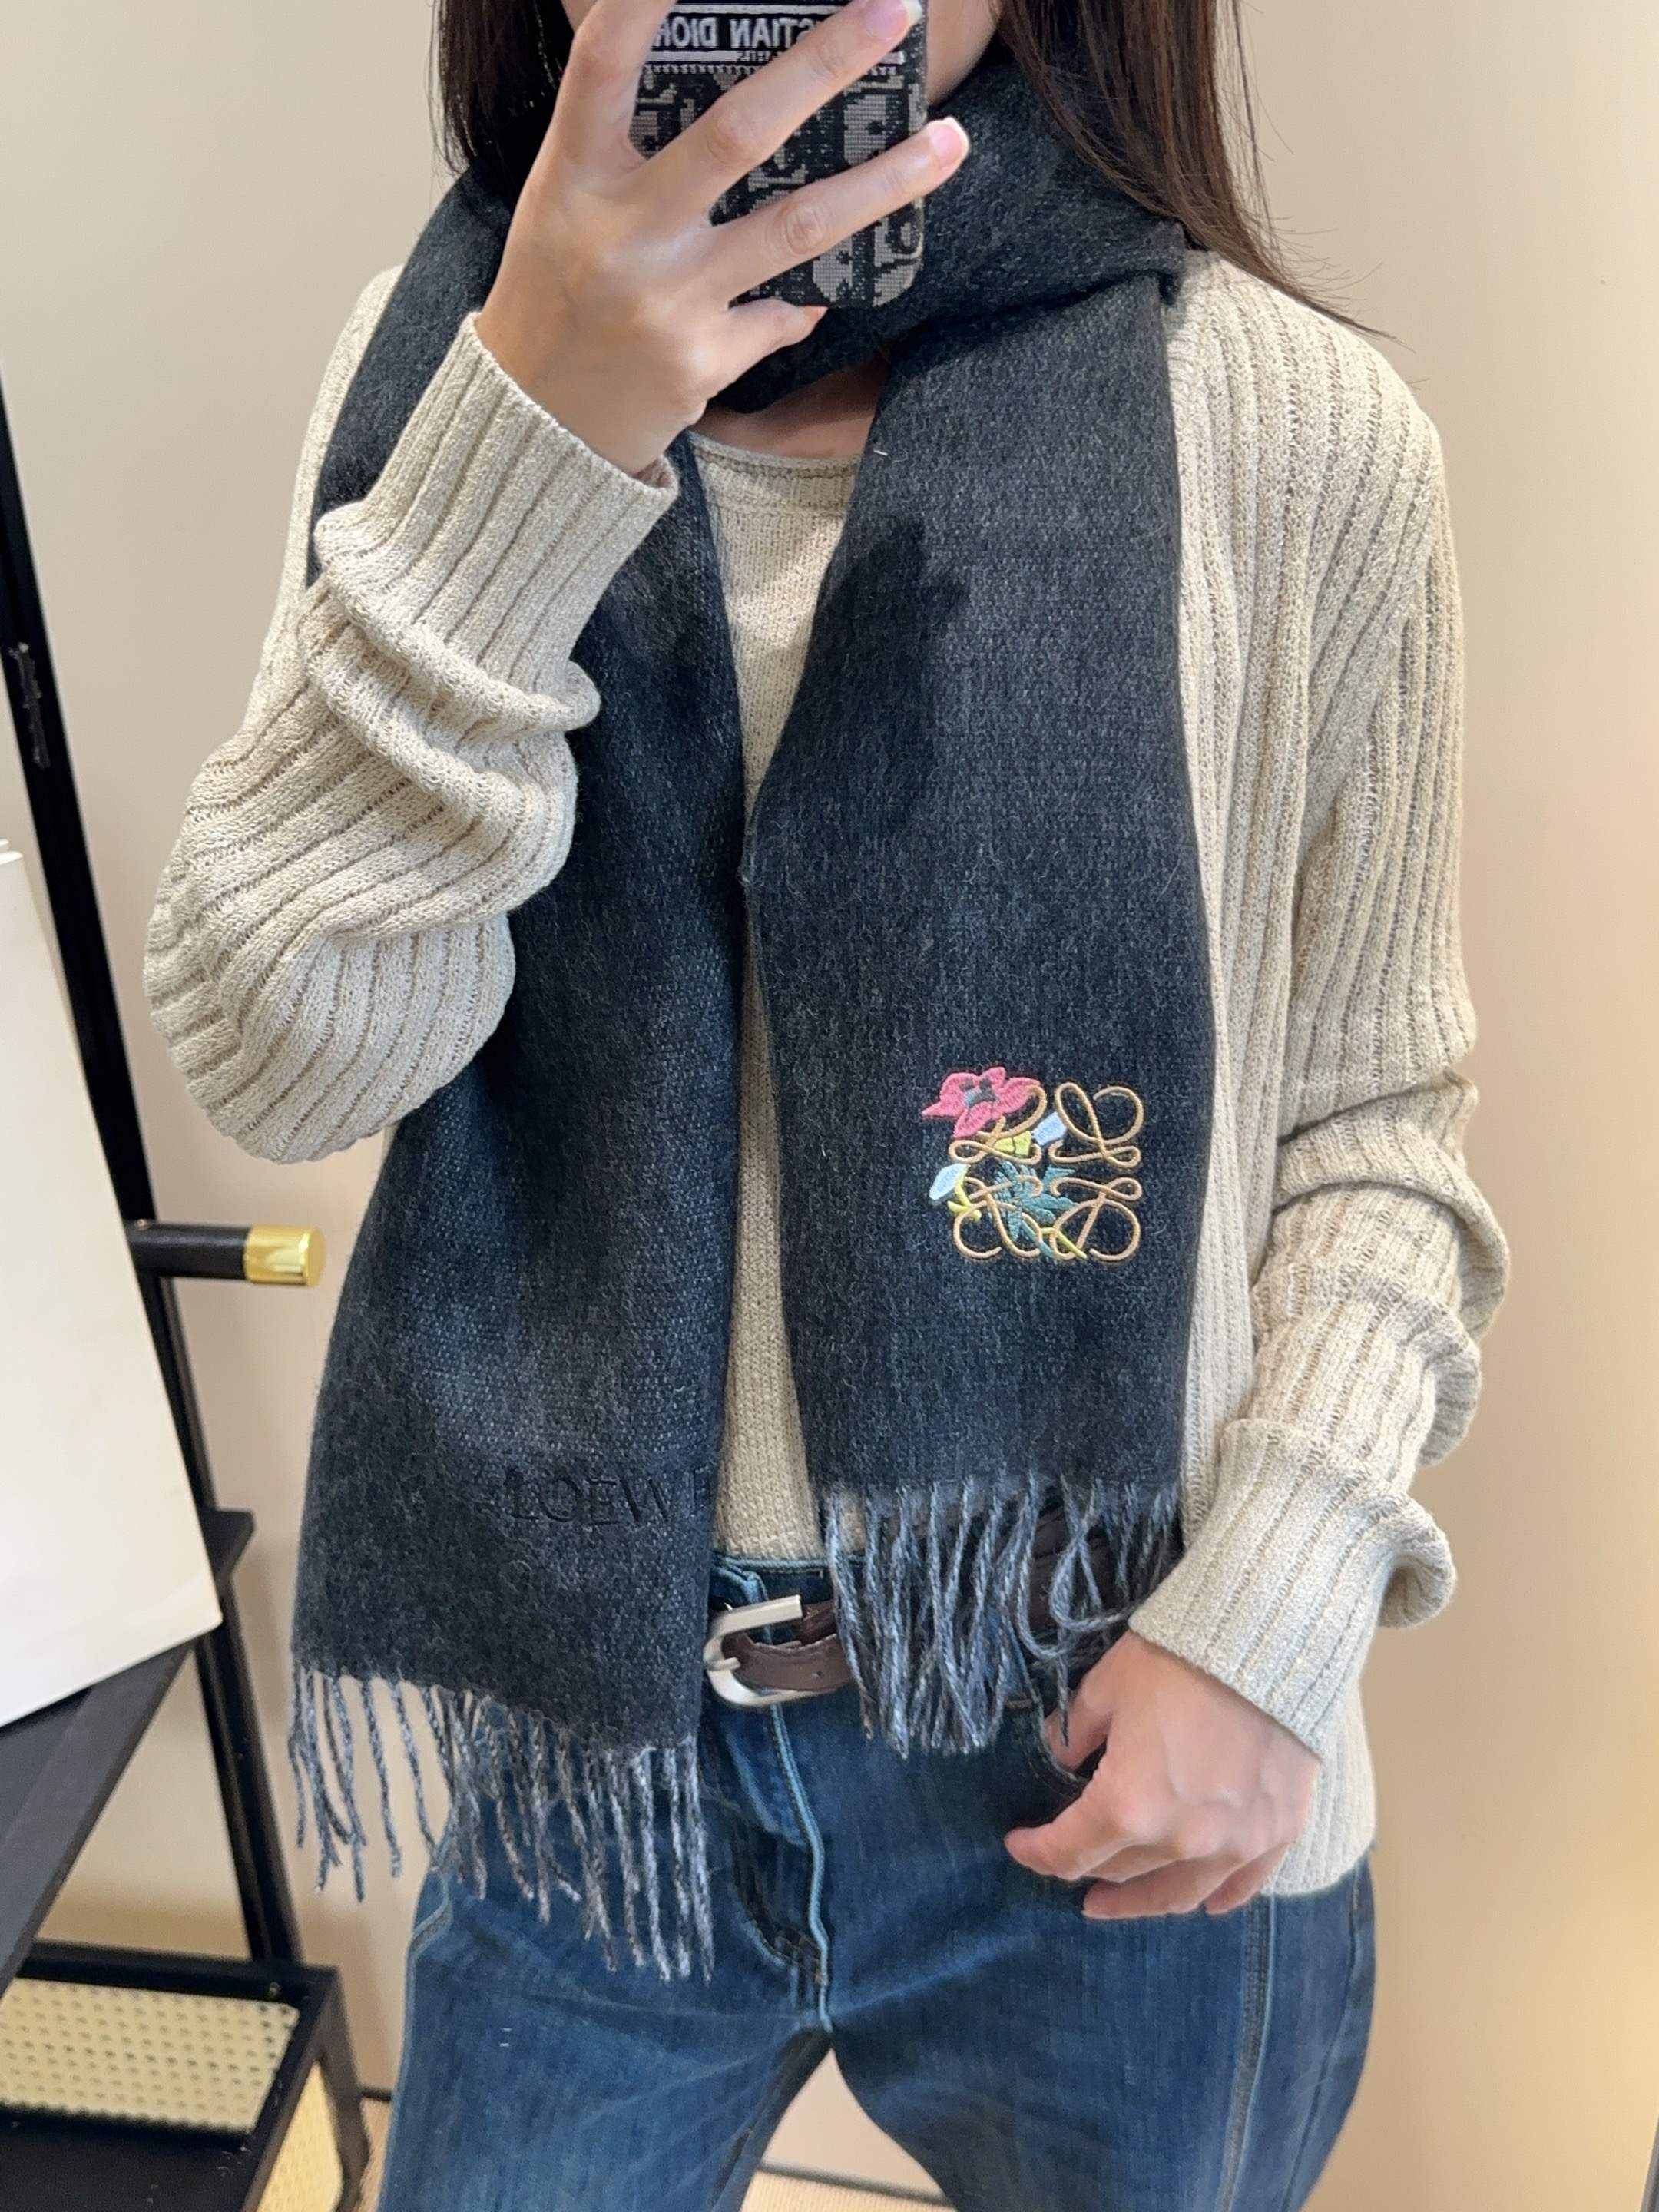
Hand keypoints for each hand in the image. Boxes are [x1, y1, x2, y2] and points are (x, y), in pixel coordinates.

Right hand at [473, 0, 969, 477]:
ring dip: (885, 182)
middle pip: (740, 131)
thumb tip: (742, 88)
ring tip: (949, 144)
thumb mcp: (565, 202)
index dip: (645, 0)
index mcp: (574, 174)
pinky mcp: (701, 359)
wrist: (538, 425)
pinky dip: (799, 302)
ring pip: (797, 226)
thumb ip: (624, 144)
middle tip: (896, 11)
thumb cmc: (556, 293)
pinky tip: (811, 295)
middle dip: (825, 63)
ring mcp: (667, 299)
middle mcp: (623, 231)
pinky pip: (780, 314)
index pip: (606, 62)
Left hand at [1003, 1631, 1318, 1919]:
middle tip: (1068, 1860)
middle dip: (1085, 1866)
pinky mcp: (1277, 1833)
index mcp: (1128, 1808)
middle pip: (1120, 1871)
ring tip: (1115, 1901)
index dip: (1036, 1852)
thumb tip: (1059, 1757)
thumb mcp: (1106, 1690)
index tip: (1019, 1843)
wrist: (1264, 1640)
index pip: (1069, 1851)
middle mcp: (1180, 1841)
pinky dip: (1218, 1898)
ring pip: (1178, 1893)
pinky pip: (1243, 1885)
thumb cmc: (1175, 1661)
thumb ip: (1074, 1734)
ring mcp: (1235, 1845)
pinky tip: (1203, 1903)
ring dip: (1141, 1900)